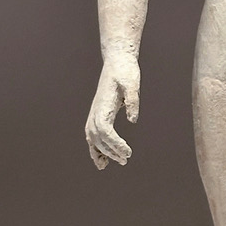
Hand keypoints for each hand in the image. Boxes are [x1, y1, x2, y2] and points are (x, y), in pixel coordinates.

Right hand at [85, 54, 139, 168]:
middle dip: (110, 151)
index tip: (128, 151)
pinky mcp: (97, 114)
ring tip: (112, 164)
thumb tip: (133, 120)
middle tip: (126, 159)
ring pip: (92, 138)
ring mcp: (94, 113)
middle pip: (98, 137)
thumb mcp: (132, 82)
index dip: (114, 143)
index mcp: (103, 105)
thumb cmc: (126, 71)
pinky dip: (95, 148)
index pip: (105, 130)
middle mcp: (95, 111)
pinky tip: (103, 160)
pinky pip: (92, 135)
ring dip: (101, 152)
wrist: (117, 61)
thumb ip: (133, 100)